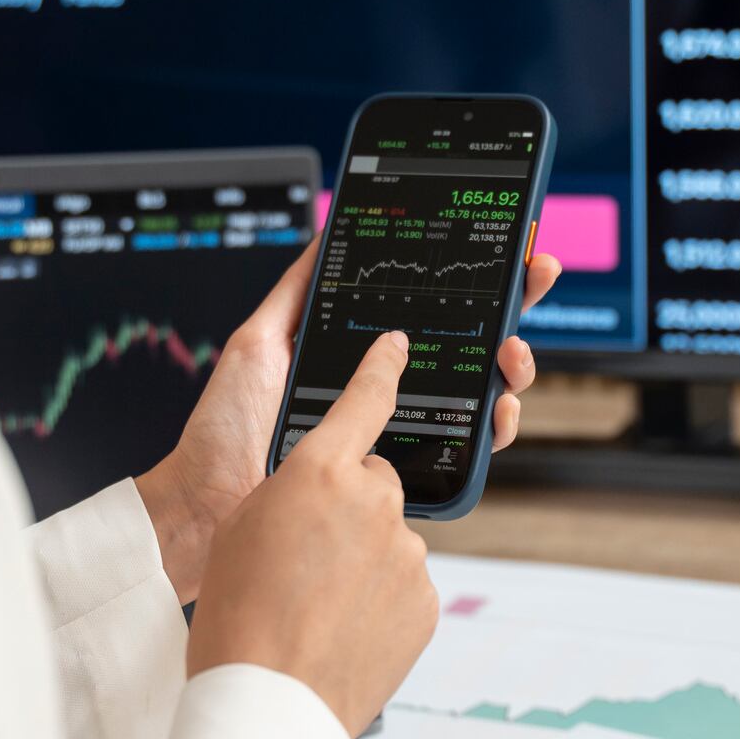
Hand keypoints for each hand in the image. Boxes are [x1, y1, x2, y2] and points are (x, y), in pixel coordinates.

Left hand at [136, 242, 562, 600]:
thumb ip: (297, 292)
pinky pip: (466, 452)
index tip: (509, 250)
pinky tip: (498, 409)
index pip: (427, 311)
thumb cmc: (223, 430)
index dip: (474, 281)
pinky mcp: (405, 479)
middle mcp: (385, 394)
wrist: (206, 506)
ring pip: (479, 396)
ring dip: (511, 368)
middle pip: (467, 347)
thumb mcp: (257, 343)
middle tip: (533, 279)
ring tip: (513, 352)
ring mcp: (398, 435)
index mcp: (355, 357)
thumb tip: (329, 232)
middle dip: (511, 310)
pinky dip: (495, 428)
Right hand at [184, 331, 436, 736]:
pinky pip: (404, 584)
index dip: (381, 369)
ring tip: (315, 606)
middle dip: (349, 508)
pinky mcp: (427, 599)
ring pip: (388, 538)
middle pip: (374, 483)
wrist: (266, 701)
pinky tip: (341, 629)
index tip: (398, 346)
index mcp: (318, 471)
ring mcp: (407, 551)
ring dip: (362, 560)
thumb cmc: (237, 614)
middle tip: (305, 558)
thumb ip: (293, 493)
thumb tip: (325, 497)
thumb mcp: (245, 529)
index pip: (364, 400)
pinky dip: (379, 600)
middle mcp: (374, 501)